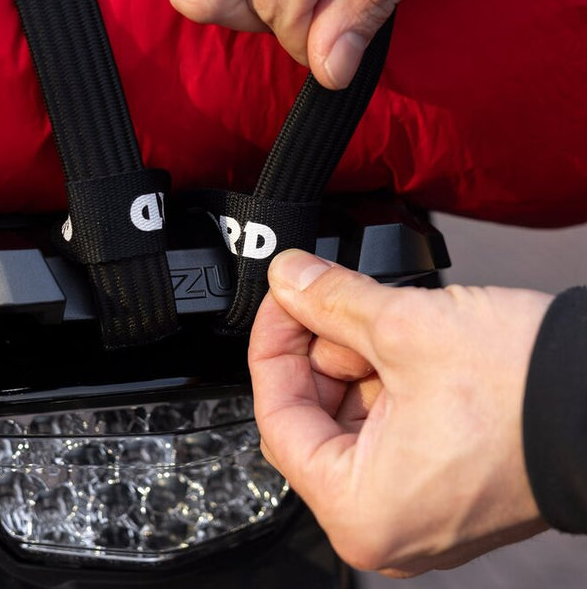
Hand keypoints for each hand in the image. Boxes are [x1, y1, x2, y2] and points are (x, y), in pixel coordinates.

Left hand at [248, 249, 550, 575]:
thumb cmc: (529, 391)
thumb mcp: (406, 327)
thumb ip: (328, 299)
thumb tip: (288, 277)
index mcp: (359, 509)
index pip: (278, 416)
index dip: (272, 345)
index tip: (281, 300)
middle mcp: (383, 524)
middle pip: (312, 416)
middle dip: (319, 350)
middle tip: (329, 300)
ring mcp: (413, 506)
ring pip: (348, 417)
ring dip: (355, 360)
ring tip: (388, 326)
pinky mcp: (438, 482)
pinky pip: (385, 426)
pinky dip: (384, 380)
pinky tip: (406, 349)